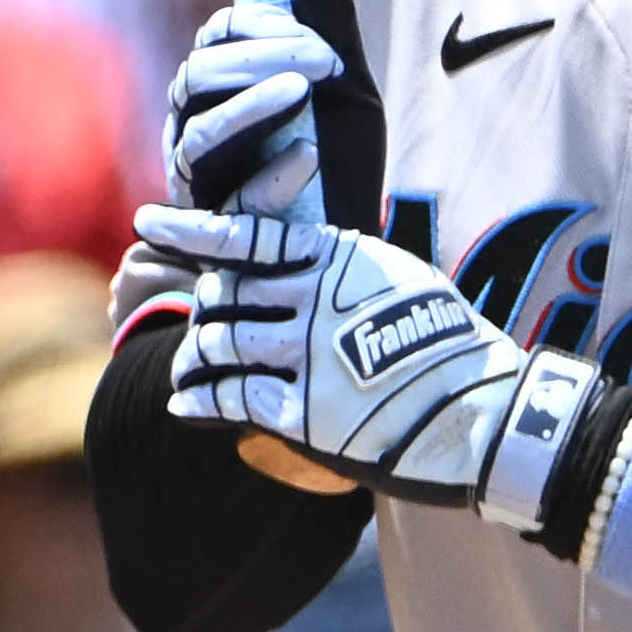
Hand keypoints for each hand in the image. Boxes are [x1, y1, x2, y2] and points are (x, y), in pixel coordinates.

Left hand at [138, 198, 578, 508]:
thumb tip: (314, 258)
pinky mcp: (303, 410)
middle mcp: (312, 300)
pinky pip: (230, 398)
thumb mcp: (400, 278)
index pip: (247, 234)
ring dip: (195, 355)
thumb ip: (347, 267)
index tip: (148, 221)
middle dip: (205, 306)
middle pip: (224, 292)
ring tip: (186, 367)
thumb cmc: (450, 344)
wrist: (482, 409)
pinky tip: (183, 406)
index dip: (192, 228)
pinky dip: (199, 400)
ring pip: (220, 342)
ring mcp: (305, 355)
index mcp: (336, 259)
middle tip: (198, 321)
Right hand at [163, 0, 336, 217]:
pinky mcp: (224, 229)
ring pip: (202, 134)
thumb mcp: (349, 95)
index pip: (219, 36)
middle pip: (197, 76)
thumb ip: (335, 43)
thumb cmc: (343, 159)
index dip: (262, 26)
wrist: (358, 230)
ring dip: (251, 106)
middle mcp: (197, 124)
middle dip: (257, 59)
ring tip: (301, 91)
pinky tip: (309, 154)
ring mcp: (203, 178)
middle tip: (323, 61)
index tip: (318, 39)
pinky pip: (236, 200)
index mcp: (223, 85)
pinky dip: (273, 175)